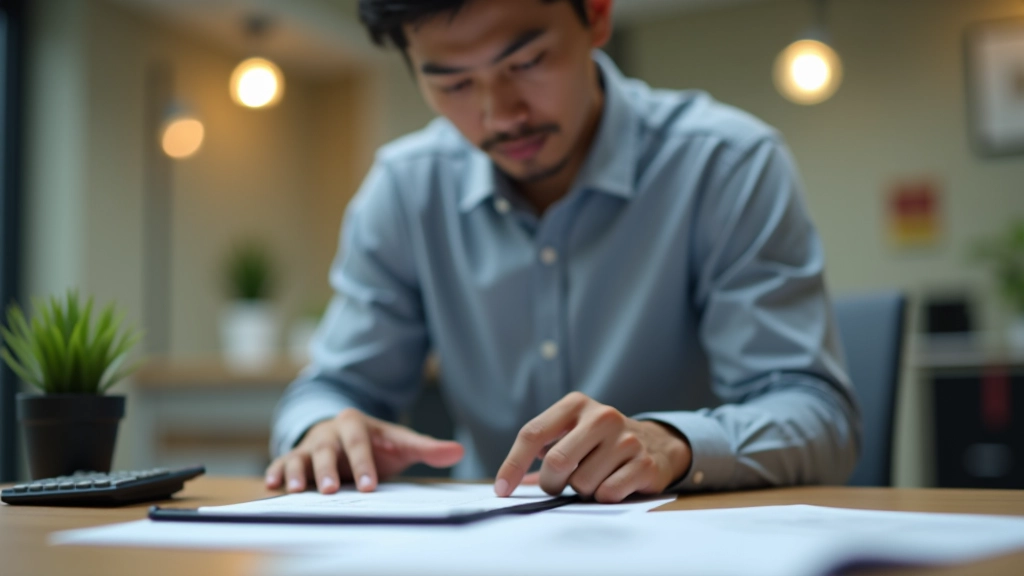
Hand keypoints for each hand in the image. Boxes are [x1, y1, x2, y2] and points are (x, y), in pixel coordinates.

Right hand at [264, 408, 464, 493]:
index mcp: (356, 424)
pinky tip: (272, 484)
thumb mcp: (400, 442)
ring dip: (296, 471)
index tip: (370, 486)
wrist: (345, 433)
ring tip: (295, 489)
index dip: (364, 463)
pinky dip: (275, 472)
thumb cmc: (375, 443)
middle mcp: (329, 433)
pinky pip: (281, 463)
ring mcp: (309, 445)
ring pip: (300, 456)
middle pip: (327, 449)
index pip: (360, 443)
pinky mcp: (294, 458)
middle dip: (327, 470)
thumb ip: (426, 448)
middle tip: (330, 491)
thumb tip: (458, 451)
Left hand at [495, 392, 690, 502]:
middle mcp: (602, 416)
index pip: (533, 433)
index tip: (501, 490)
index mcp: (576, 404)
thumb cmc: (600, 442)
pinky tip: (613, 483)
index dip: (512, 464)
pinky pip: (607, 493)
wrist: (656, 444)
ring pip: (582, 483)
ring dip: (581, 491)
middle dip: (551, 483)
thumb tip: (506, 482)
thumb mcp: (571, 432)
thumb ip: (541, 448)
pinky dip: (602, 497)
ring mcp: (626, 439)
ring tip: (594, 478)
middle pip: (557, 462)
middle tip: (558, 486)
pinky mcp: (644, 463)